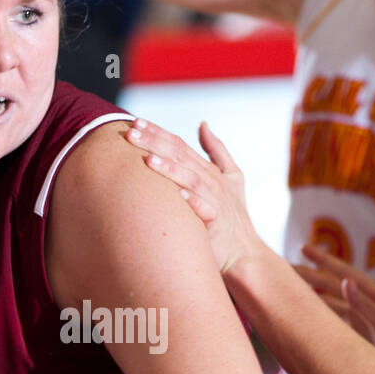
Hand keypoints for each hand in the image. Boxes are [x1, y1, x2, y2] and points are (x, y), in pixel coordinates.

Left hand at [126, 116, 262, 273]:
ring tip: (148, 160)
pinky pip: (204, 209)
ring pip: (190, 179)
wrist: (243, 252)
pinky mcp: (216, 221)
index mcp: (208, 169)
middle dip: (155, 143)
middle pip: (180, 156)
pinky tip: (178, 195)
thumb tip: (203, 124)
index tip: (136, 121)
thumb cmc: (233, 215)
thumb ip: (216, 149)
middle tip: (131, 133)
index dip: (158, 132)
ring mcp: (215, 200)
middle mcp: (211, 180)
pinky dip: (192, 201)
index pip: (179, 145)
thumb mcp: (231, 176)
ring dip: (170, 169)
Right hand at [294, 244, 374, 373]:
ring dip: (314, 291)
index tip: (303, 247)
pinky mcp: (365, 330)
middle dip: (311, 273)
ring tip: (292, 285)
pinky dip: (323, 310)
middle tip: (285, 265)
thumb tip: (345, 281)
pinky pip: (338, 316)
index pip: (342, 273)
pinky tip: (312, 312)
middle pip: (333, 283)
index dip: (322, 260)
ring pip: (333, 299)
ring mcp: (366, 316)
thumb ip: (364, 305)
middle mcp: (369, 301)